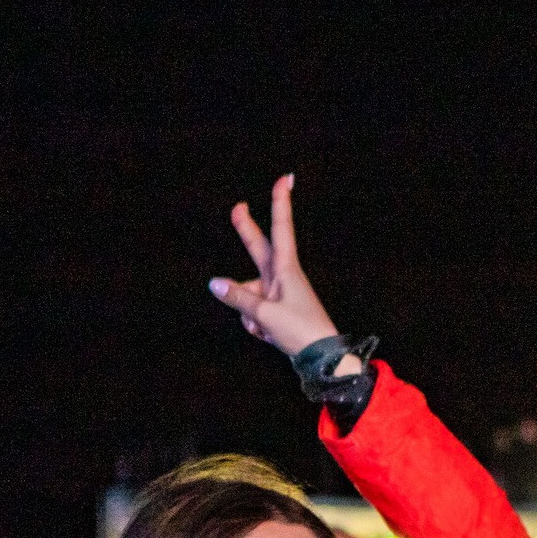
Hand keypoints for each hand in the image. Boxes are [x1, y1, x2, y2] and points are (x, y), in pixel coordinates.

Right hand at [208, 174, 343, 358]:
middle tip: (238, 207)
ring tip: (272, 329)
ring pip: (248, 297)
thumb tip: (214, 284)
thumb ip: (237, 298)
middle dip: (246, 230)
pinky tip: (271, 336)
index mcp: (286, 269)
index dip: (280, 203)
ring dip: (251, 315)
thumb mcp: (264, 314)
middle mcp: (282, 276)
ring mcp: (278, 293)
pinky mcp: (276, 310)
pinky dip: (257, 326)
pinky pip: (253, 314)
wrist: (322, 358)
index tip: (285, 179)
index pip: (281, 228)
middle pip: (258, 248)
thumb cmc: (300, 331)